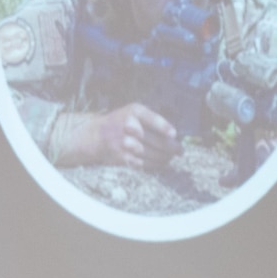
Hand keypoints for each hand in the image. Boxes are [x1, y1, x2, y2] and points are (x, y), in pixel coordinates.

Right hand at [54, 104, 180, 168]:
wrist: (96, 136)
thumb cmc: (121, 122)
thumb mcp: (133, 113)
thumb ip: (151, 120)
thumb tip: (174, 136)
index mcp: (133, 112)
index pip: (151, 119)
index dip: (164, 127)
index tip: (174, 134)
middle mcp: (128, 127)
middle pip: (155, 140)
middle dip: (171, 148)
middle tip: (180, 151)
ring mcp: (125, 144)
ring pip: (152, 154)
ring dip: (165, 158)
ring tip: (171, 157)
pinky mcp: (123, 157)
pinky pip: (144, 164)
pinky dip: (155, 165)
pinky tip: (162, 163)